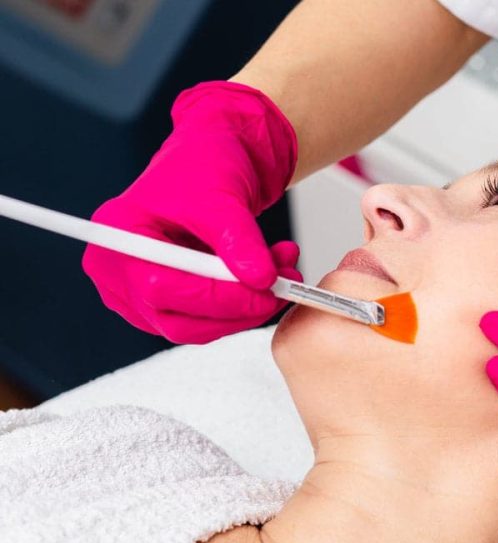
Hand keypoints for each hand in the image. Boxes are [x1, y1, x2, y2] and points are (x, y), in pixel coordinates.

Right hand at [82, 81, 300, 343]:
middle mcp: (116, 272)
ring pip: (194, 327)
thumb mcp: (221, 196)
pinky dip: (240, 305)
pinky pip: (203, 319)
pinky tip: (267, 276)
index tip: (267, 290)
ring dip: (245, 308)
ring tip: (283, 271)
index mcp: (116, 237)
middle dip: (237, 309)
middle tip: (283, 286)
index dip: (218, 298)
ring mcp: (136, 293)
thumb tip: (261, 281)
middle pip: (175, 320)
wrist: (211, 161)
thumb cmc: (203, 166)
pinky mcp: (164, 302)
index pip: (160, 289)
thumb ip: (239, 239)